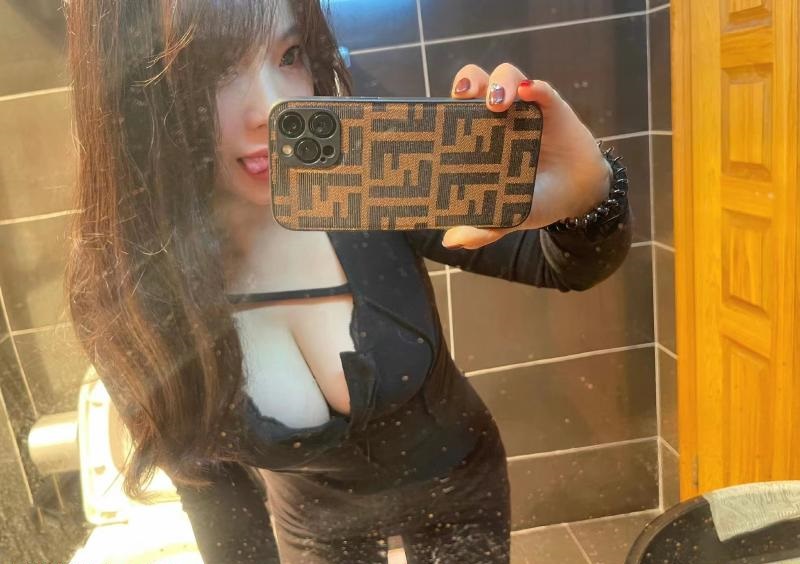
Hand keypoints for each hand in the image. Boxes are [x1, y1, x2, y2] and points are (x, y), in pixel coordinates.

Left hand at [441, 63, 612, 249]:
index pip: (454, 111)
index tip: (435, 112)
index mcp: (476, 139)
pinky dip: (535, 86)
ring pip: (506, 77)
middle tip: (465, 95)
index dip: (442, 106)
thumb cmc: (533, 200)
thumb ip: (482, 228)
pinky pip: (541, 88)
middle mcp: (496, 117)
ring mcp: (523, 108)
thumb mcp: (507, 216)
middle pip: (476, 83)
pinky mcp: (551, 104)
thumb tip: (450, 240)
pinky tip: (530, 92)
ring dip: (501, 82)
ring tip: (499, 102)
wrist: (576, 196)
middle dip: (468, 81)